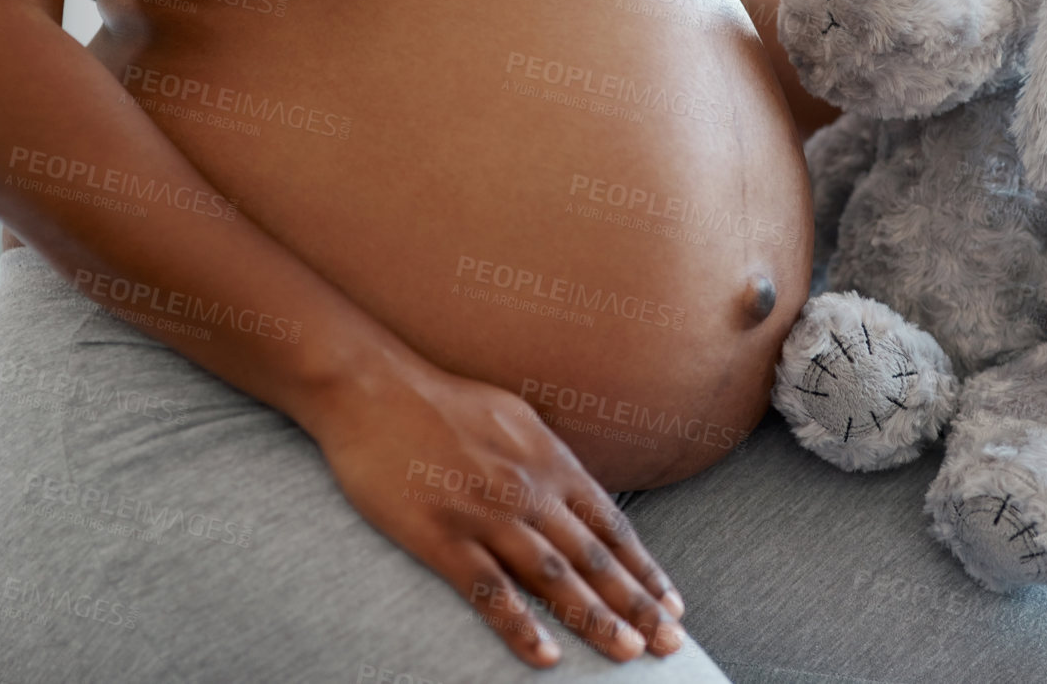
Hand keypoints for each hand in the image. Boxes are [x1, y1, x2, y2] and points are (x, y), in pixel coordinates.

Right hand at [306, 354, 687, 667]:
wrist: (374, 390)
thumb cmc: (442, 400)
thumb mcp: (515, 416)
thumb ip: (548, 457)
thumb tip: (577, 488)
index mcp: (549, 462)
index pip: (611, 526)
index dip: (644, 568)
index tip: (672, 602)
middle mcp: (528, 491)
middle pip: (593, 557)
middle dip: (636, 603)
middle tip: (669, 642)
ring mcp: (486, 515)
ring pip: (553, 577)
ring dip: (594, 617)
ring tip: (627, 652)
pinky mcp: (442, 537)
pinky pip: (489, 590)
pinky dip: (520, 626)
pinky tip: (545, 656)